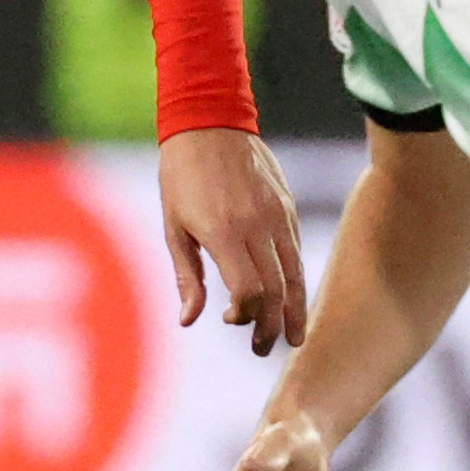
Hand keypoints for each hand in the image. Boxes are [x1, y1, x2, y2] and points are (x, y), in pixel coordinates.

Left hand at [156, 126, 308, 357]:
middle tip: (263, 348)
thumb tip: (190, 320)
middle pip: (275, 289)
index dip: (246, 315)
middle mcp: (256, 225)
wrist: (209, 122)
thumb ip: (188, 276)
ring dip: (294, 310)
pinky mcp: (287, 207)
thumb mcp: (173, 227)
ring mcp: (276, 215)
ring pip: (295, 273)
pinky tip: (292, 298)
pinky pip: (296, 251)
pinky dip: (296, 280)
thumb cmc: (181, 177)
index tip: (233, 321)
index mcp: (223, 231)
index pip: (249, 290)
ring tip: (293, 336)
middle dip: (272, 325)